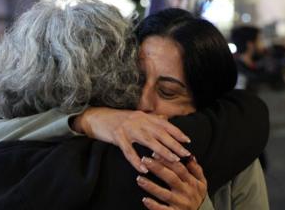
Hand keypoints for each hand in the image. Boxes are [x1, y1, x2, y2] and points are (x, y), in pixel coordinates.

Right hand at [72, 107, 190, 172]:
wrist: (97, 116)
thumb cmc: (118, 118)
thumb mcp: (136, 116)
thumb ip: (150, 118)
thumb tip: (165, 119)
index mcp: (144, 116)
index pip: (164, 124)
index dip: (177, 132)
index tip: (187, 141)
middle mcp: (138, 121)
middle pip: (160, 133)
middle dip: (174, 144)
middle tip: (185, 154)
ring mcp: (128, 128)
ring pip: (148, 141)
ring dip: (162, 152)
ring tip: (172, 161)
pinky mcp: (118, 136)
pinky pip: (128, 150)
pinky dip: (136, 160)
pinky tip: (143, 169)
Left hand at [137, 154, 206, 209]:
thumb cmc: (197, 197)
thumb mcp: (202, 183)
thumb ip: (196, 169)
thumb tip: (190, 156)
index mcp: (192, 182)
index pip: (179, 168)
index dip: (167, 160)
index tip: (155, 152)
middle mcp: (187, 192)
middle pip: (171, 178)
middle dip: (158, 168)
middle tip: (144, 160)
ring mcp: (181, 203)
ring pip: (165, 194)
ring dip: (152, 186)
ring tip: (139, 179)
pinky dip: (154, 205)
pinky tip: (145, 199)